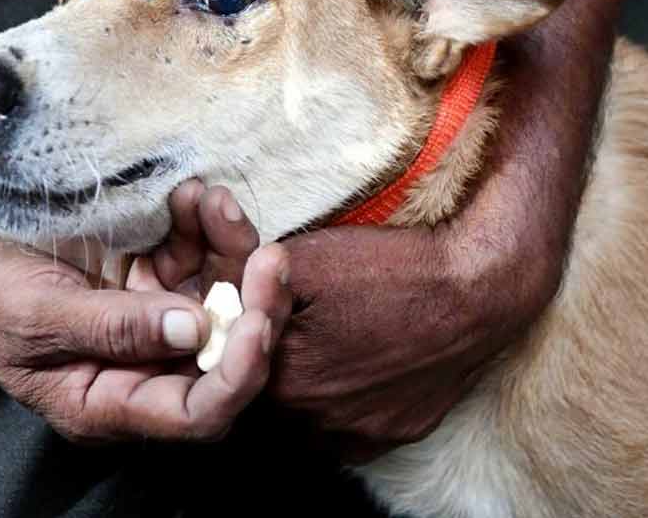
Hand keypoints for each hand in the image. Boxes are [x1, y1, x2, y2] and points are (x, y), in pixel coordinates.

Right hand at [0, 164, 289, 444]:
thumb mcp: (39, 319)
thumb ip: (114, 329)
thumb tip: (196, 330)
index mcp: (112, 398)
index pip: (197, 412)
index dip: (239, 375)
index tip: (257, 321)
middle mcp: (144, 361)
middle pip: (226, 350)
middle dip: (257, 304)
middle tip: (271, 258)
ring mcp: (153, 312)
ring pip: (220, 290)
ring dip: (229, 246)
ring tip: (213, 201)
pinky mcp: (151, 270)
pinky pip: (196, 250)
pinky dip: (202, 222)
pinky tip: (193, 194)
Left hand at [268, 36, 598, 463]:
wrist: (479, 289)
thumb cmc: (388, 268)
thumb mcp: (305, 258)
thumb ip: (250, 280)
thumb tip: (215, 288)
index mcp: (285, 377)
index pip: (233, 365)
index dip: (234, 334)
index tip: (241, 309)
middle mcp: (315, 420)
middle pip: (268, 392)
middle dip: (265, 358)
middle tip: (282, 322)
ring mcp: (357, 433)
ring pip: (304, 414)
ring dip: (300, 384)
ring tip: (315, 341)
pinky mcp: (393, 435)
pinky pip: (346, 428)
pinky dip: (340, 403)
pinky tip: (349, 367)